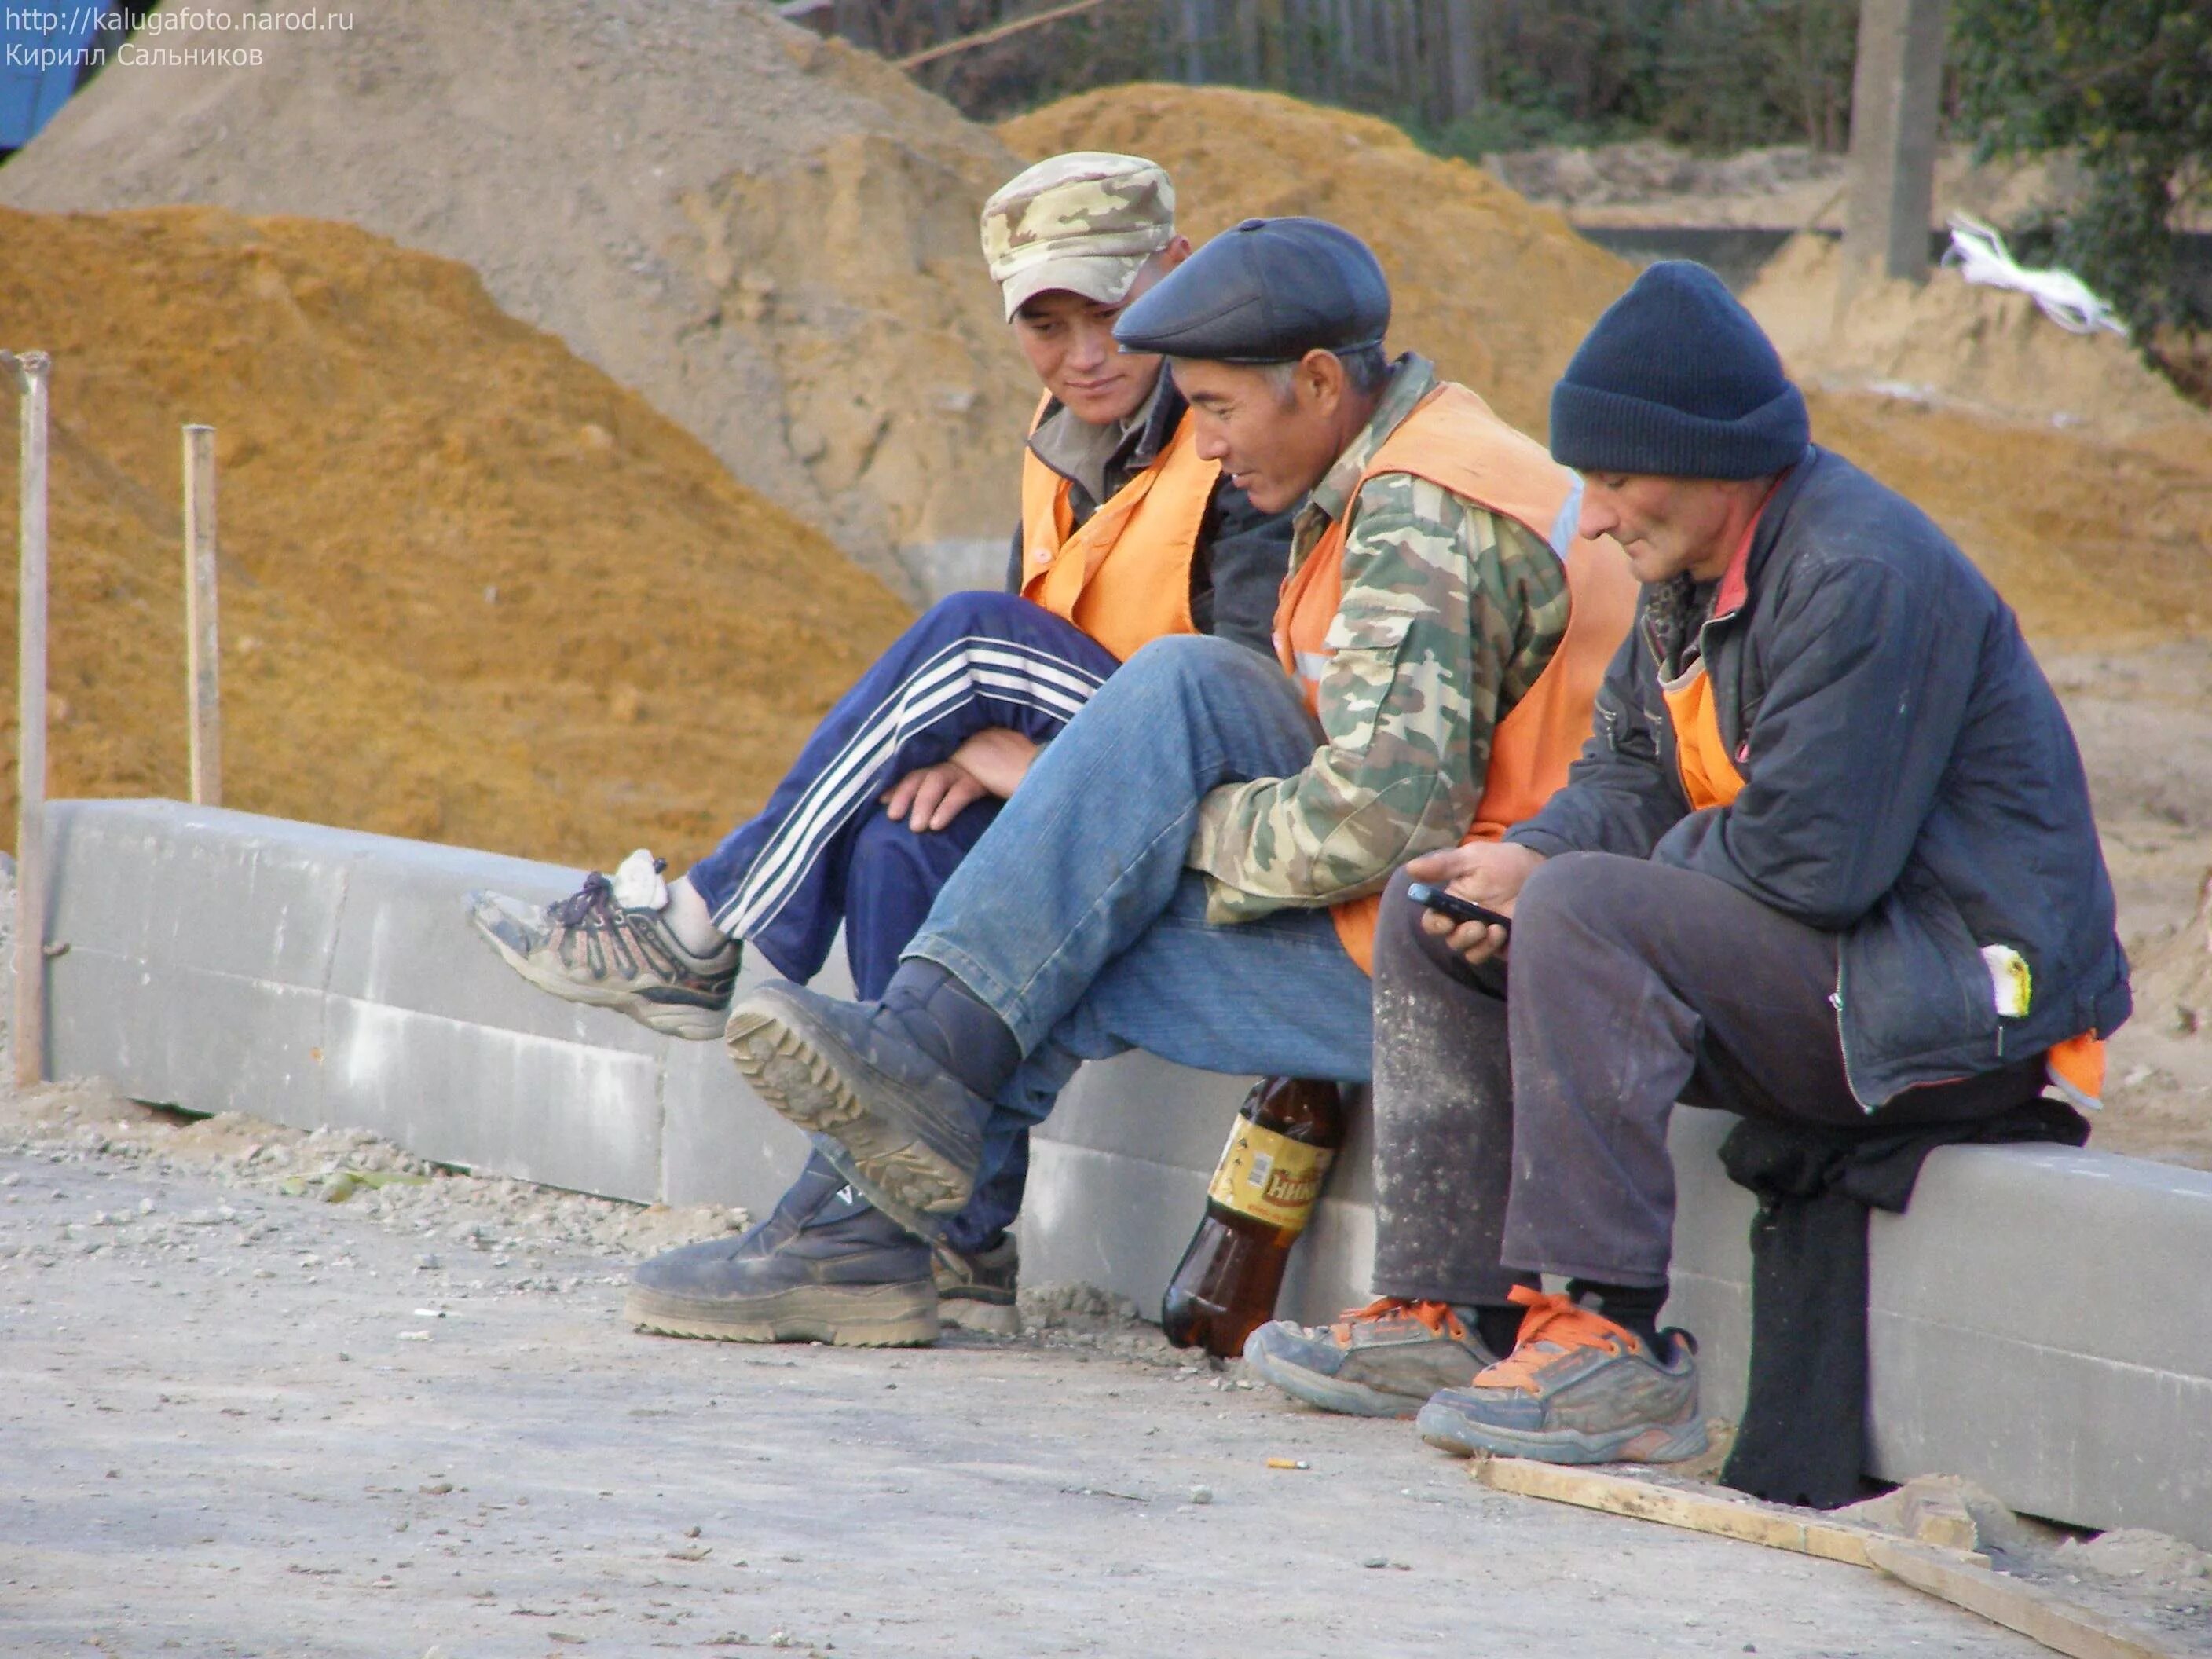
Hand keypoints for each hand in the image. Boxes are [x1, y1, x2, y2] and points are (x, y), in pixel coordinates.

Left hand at [880, 728, 1038, 833]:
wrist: (1043, 772)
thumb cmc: (1013, 782)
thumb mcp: (979, 784)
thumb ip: (956, 789)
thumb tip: (930, 814)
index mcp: (957, 755)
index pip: (922, 767)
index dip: (901, 783)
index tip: (882, 800)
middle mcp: (961, 754)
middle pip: (923, 771)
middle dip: (905, 793)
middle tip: (892, 815)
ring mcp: (973, 761)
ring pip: (937, 780)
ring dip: (923, 804)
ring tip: (917, 828)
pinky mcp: (985, 774)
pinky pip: (960, 791)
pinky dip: (947, 807)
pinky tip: (938, 825)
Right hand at [1404, 841, 1545, 965]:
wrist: (1538, 870)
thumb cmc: (1502, 862)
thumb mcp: (1471, 858)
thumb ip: (1442, 865)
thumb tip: (1409, 868)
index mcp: (1453, 903)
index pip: (1434, 921)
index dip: (1435, 925)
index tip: (1445, 922)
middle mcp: (1465, 922)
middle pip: (1452, 941)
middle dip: (1462, 937)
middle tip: (1477, 926)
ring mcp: (1485, 935)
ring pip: (1471, 953)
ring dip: (1479, 945)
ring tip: (1495, 929)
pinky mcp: (1505, 944)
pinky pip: (1492, 955)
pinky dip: (1494, 948)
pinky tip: (1503, 932)